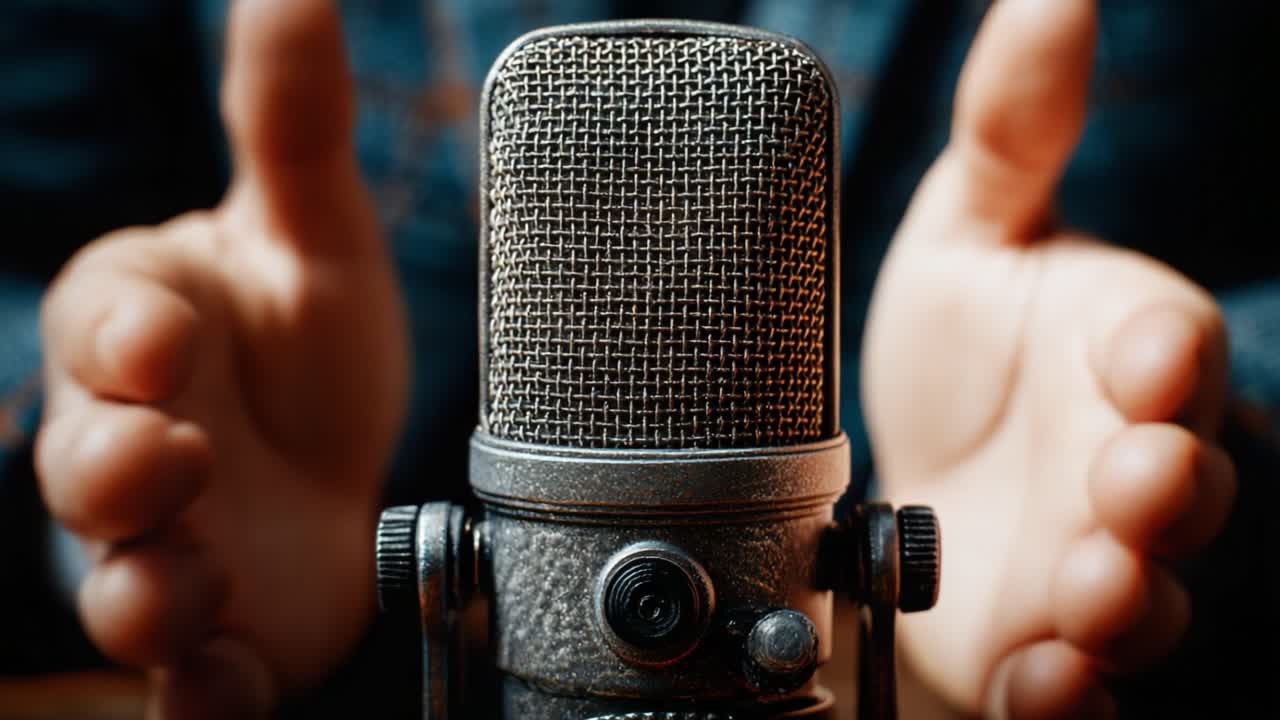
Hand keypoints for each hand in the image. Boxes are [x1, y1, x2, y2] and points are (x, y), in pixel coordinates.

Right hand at [36, 0, 406, 714]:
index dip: (121, 333)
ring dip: (145, 591)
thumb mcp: (316, 237)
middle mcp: (133, 444)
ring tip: (187, 591)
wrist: (346, 472)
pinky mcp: (218, 634)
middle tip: (171, 455)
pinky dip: (200, 694)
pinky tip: (229, 688)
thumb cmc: (312, 348)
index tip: (166, 337)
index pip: (102, 325)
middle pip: (84, 464)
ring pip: (122, 582)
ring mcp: (169, 549)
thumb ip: (292, 130)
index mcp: (145, 333)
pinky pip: (187, 680)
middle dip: (114, 466)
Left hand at [863, 1, 1234, 716]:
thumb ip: (1012, 130)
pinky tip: (1037, 683)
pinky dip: (1064, 688)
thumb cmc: (949, 355)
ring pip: (1143, 593)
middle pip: (1183, 481)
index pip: (1170, 349)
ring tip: (1085, 599)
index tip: (1139, 353)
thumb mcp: (969, 232)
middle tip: (1135, 479)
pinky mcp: (1042, 643)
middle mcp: (1124, 462)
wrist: (895, 481)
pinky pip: (1076, 679)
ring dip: (1125, 600)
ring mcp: (1092, 563)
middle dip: (1168, 484)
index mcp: (1117, 354)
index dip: (1166, 354)